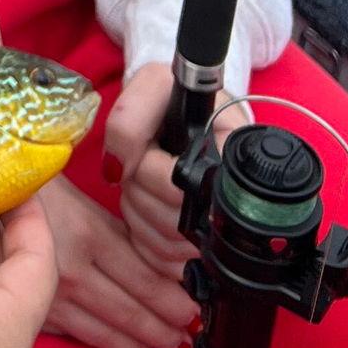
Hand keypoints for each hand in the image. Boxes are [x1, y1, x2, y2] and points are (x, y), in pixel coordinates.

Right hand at [38, 175, 196, 347]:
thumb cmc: (27, 183)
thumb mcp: (76, 192)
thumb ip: (113, 226)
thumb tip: (158, 254)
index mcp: (87, 234)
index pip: (144, 280)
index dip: (173, 300)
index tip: (194, 310)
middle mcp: (72, 270)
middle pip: (130, 312)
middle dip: (164, 331)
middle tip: (188, 340)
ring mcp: (50, 296)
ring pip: (106, 334)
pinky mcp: (32, 311)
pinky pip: (78, 337)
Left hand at [104, 61, 243, 275]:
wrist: (179, 110)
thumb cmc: (168, 96)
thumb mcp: (150, 86)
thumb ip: (129, 123)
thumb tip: (115, 171)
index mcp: (230, 154)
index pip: (184, 188)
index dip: (155, 175)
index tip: (148, 155)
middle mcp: (231, 194)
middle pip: (172, 221)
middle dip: (142, 192)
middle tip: (142, 166)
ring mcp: (218, 225)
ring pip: (167, 244)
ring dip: (141, 214)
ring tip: (146, 183)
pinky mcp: (199, 244)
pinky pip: (165, 261)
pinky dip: (146, 238)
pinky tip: (149, 208)